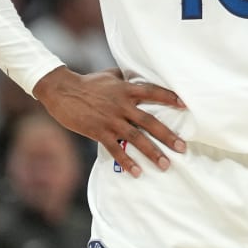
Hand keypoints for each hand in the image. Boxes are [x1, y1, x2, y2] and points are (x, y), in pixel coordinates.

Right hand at [34, 67, 184, 177]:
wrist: (62, 90)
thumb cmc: (87, 82)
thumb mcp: (109, 75)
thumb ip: (125, 78)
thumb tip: (137, 75)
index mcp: (126, 89)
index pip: (152, 92)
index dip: (169, 98)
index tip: (185, 106)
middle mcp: (121, 105)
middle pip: (149, 121)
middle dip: (167, 135)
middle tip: (182, 148)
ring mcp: (110, 120)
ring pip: (136, 138)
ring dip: (152, 152)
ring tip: (165, 164)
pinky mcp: (98, 131)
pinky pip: (115, 148)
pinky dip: (127, 161)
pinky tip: (137, 172)